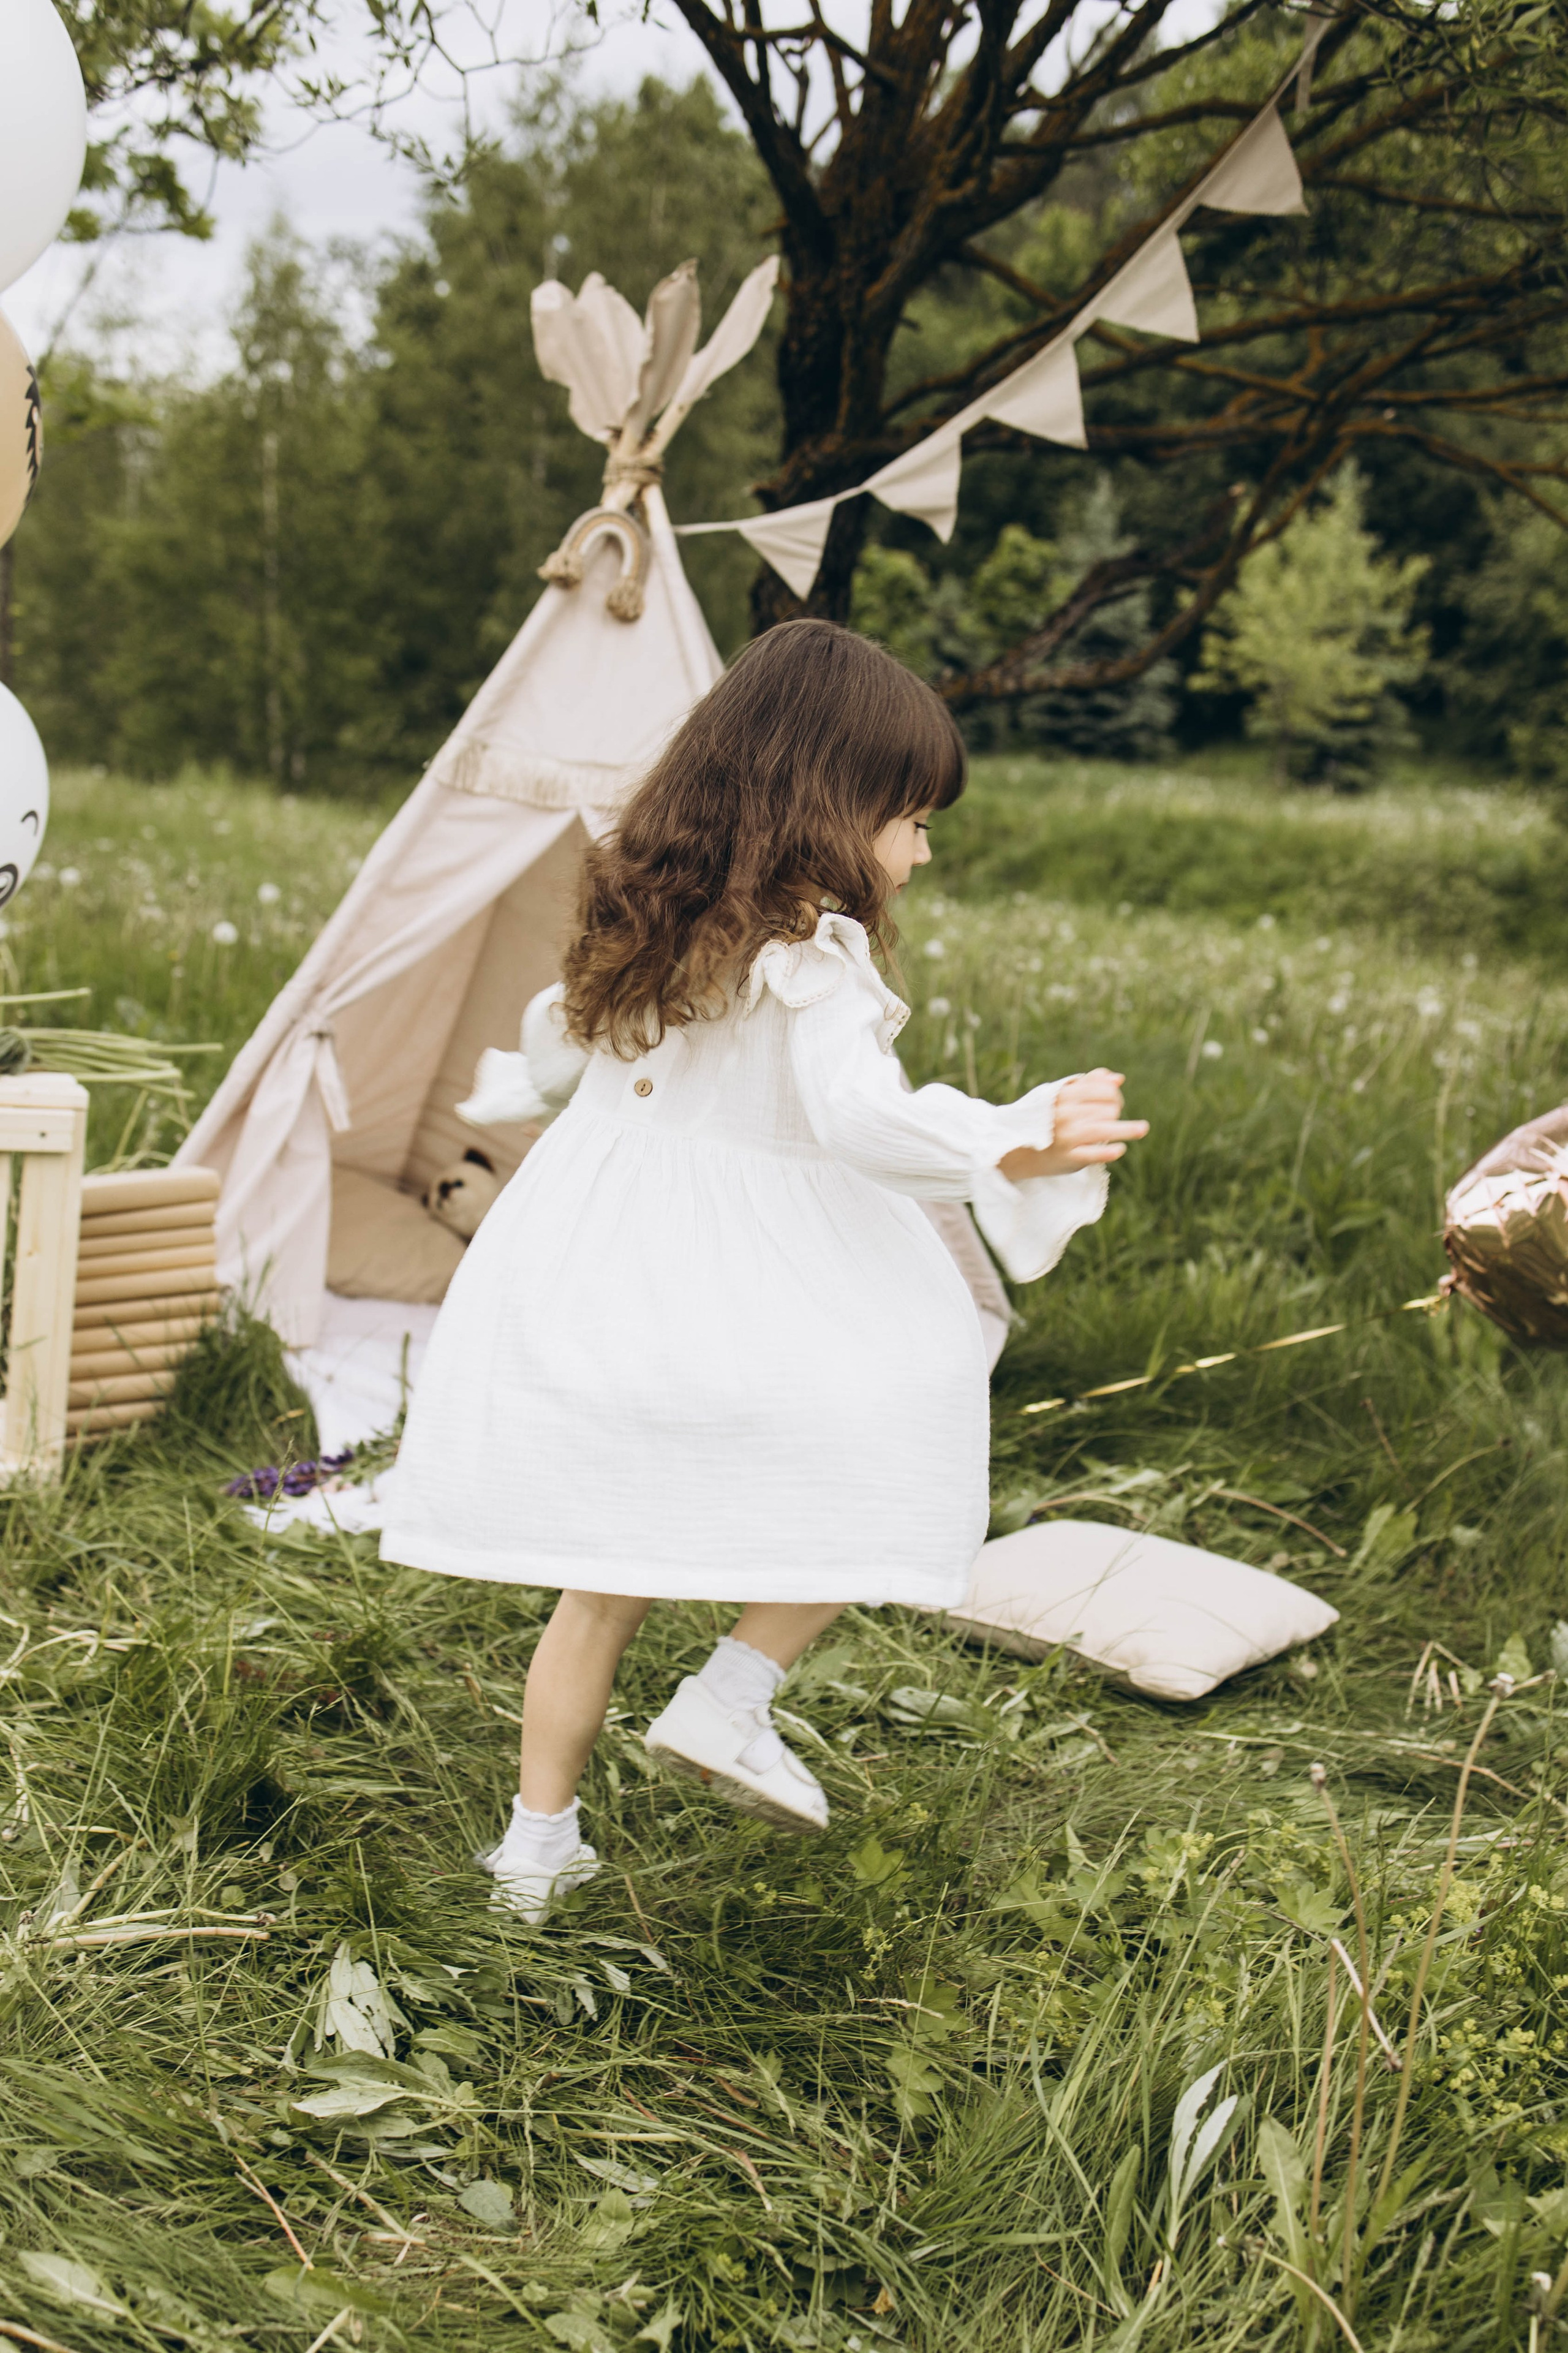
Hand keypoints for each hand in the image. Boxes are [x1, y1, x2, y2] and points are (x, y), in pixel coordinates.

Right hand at [996, 1069, 1148, 1181]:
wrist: (1021, 1151)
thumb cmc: (1048, 1120)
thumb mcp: (1062, 1097)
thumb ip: (1090, 1084)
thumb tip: (1118, 1079)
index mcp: (1064, 1095)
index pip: (1103, 1090)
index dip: (1114, 1095)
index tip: (1115, 1102)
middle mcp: (1064, 1114)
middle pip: (1108, 1109)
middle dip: (1116, 1112)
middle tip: (1113, 1118)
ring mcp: (1066, 1136)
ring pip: (1105, 1129)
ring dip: (1127, 1129)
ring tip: (1143, 1129)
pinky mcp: (1069, 1158)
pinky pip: (1094, 1154)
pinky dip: (1108, 1151)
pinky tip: (1120, 1149)